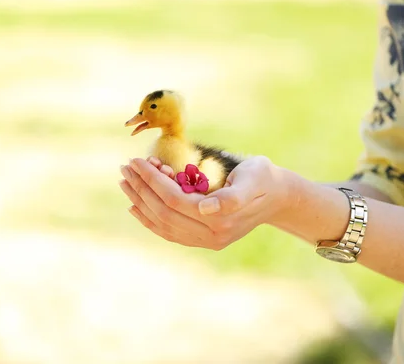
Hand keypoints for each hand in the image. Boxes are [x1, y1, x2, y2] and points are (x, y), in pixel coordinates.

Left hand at [118, 155, 292, 249]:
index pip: (175, 199)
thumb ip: (233, 196)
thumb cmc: (263, 178)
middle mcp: (212, 235)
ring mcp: (207, 241)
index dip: (152, 180)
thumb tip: (206, 208)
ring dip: (140, 202)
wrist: (278, 197)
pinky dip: (149, 219)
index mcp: (222, 219)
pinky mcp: (203, 240)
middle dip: (141, 188)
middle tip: (125, 168)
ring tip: (125, 182)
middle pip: (164, 212)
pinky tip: (135, 206)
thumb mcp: (254, 178)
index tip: (136, 161)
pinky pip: (169, 232)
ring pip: (163, 223)